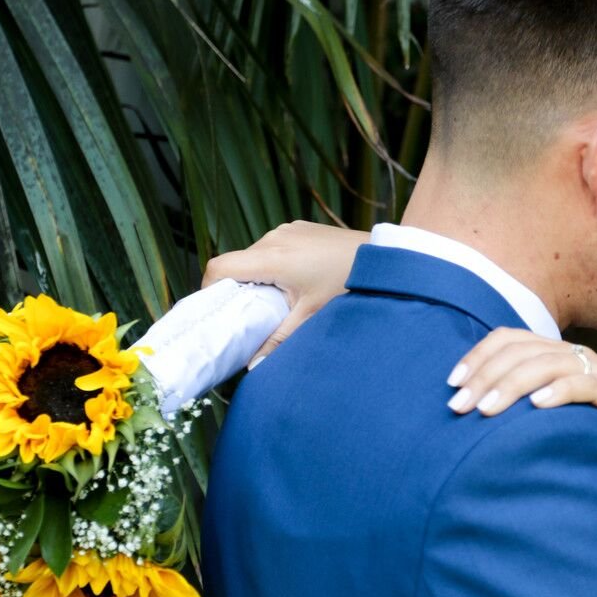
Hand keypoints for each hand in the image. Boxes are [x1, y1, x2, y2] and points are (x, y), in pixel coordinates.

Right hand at [202, 222, 367, 365]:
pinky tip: (294, 286)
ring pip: (255, 256)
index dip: (210, 290)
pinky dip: (274, 267)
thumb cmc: (351, 284)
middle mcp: (275, 238)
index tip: (217, 312)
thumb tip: (254, 366)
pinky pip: (274, 248)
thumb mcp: (312, 317)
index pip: (219, 267)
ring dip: (259, 278)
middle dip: (238, 290)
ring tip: (276, 303)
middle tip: (249, 317)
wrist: (386, 260)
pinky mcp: (301, 230)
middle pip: (237, 264)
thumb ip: (278, 341)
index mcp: (272, 257)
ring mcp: (288, 231)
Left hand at [446, 329, 596, 480]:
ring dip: (512, 385)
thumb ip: (518, 407)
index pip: (508, 339)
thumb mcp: (549, 416)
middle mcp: (572, 355)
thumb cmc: (593, 434)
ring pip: (547, 364)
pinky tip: (538, 406)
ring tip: (486, 410)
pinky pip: (586, 384)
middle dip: (484, 377)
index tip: (452, 384)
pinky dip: (560, 391)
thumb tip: (471, 413)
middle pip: (520, 351)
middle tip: (459, 407)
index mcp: (553, 354)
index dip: (477, 356)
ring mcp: (596, 371)